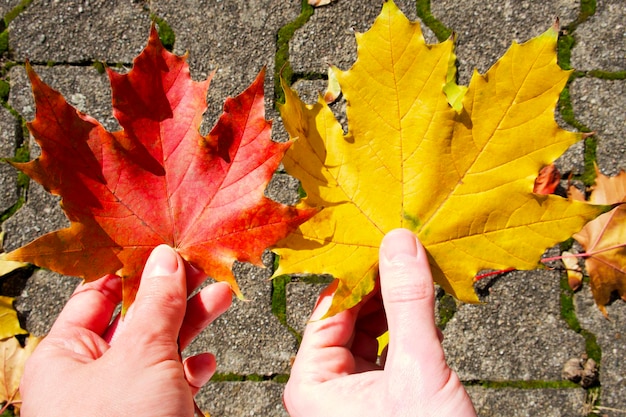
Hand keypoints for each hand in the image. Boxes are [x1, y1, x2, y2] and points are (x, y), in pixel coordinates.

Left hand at [20, 245, 232, 416]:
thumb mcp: (141, 356)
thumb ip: (156, 304)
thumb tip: (165, 259)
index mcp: (65, 355)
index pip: (97, 294)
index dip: (134, 267)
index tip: (166, 246)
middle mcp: (88, 375)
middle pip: (134, 317)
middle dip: (173, 292)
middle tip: (204, 266)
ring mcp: (119, 399)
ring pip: (158, 348)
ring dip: (191, 323)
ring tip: (223, 296)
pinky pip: (169, 384)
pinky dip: (191, 370)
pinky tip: (206, 362)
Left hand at [284, 228, 475, 416]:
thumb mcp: (417, 370)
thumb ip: (407, 304)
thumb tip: (399, 244)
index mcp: (311, 383)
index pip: (329, 308)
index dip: (360, 271)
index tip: (386, 239)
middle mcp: (324, 386)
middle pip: (348, 316)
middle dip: (379, 285)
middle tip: (407, 250)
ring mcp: (352, 392)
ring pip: (370, 330)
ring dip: (395, 303)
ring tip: (419, 271)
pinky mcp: (380, 396)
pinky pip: (387, 348)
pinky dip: (405, 327)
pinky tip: (423, 306)